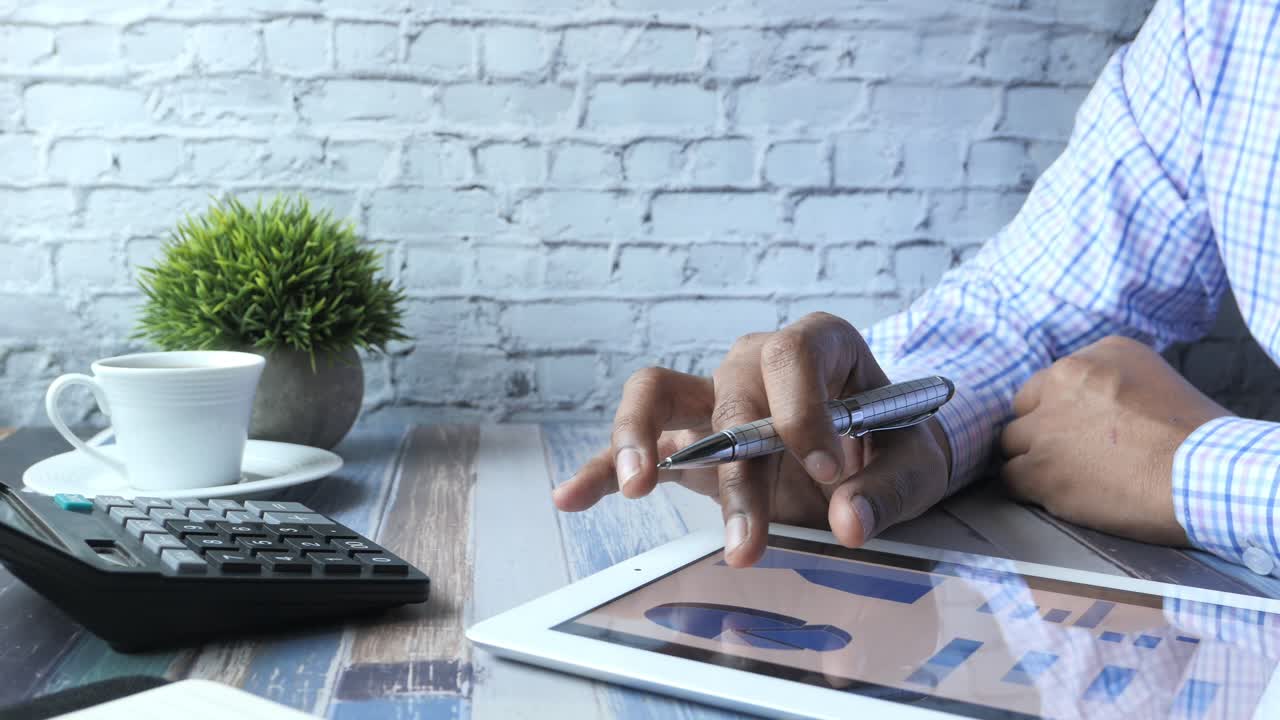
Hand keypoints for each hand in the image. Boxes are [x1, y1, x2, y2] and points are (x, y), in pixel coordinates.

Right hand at [552, 312, 952, 566]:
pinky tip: (570, 496)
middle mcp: (755, 361)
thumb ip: (885, 489)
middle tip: (747, 541)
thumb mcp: (912, 461)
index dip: (803, 411)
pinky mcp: (685, 435)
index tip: (827, 470)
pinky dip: (603, 467)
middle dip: (736, 472)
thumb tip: (850, 522)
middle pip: (731, 398)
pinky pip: (635, 443)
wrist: (873, 445)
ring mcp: (712, 395)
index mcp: (817, 345)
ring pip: (656, 394)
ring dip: (641, 437)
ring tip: (634, 486)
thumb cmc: (891, 440)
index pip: (793, 356)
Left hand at [1001, 335, 1231, 544]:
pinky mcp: (1040, 468)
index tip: (1078, 430)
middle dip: (1041, 432)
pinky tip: (1060, 496)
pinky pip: (1010, 478)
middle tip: (1070, 456)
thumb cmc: (1197, 438)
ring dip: (1033, 461)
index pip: (1051, 382)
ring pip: (1013, 442)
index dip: (1060, 411)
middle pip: (1026, 409)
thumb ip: (1110, 385)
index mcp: (1097, 355)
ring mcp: (1047, 425)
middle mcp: (1065, 380)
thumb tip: (1084, 406)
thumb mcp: (1156, 380)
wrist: (1206, 475)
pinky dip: (1030, 490)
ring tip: (1067, 479)